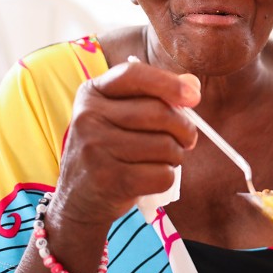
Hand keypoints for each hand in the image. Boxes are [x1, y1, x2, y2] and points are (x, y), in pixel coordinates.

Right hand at [52, 60, 200, 227]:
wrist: (79, 198)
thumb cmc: (109, 149)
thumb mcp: (119, 115)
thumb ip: (154, 95)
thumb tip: (192, 84)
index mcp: (92, 93)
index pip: (133, 74)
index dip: (169, 83)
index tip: (194, 96)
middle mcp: (88, 117)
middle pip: (158, 113)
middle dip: (184, 128)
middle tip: (187, 139)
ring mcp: (96, 149)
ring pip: (165, 146)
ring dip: (175, 156)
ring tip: (162, 160)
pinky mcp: (109, 180)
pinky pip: (162, 175)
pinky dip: (166, 178)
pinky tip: (151, 178)